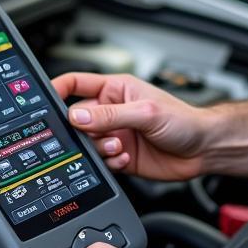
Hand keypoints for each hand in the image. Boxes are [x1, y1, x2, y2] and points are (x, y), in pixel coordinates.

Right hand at [51, 72, 211, 180]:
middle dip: (82, 131)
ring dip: (99, 149)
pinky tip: (126, 158)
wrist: (203, 149)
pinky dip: (110, 163)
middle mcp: (112, 111)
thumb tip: (77, 115)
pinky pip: (101, 162)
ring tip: (119, 146)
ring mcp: (115, 134)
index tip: (44, 101)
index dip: (57, 89)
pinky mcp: (120, 156)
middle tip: (96, 135)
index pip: (76, 84)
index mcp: (115, 89)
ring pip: (87, 144)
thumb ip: (110, 115)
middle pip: (77, 119)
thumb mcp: (145, 113)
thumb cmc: (184, 119)